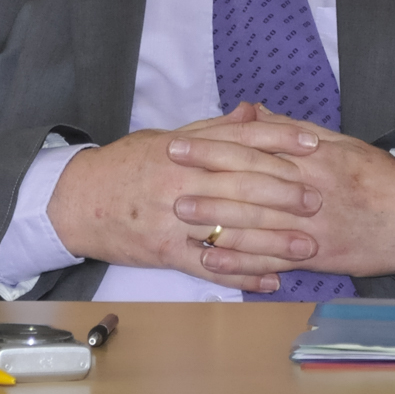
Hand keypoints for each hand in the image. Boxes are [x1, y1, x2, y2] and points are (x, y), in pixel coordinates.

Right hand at [46, 103, 324, 291]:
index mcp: (185, 149)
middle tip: (318, 200)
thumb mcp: (168, 137)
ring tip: (307, 247)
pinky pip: (208, 266)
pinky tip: (269, 281)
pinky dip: (241, 274)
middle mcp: (182, 181)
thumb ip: (214, 129)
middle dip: (285, 193)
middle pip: (242, 185)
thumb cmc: (127, 165)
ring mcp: (173, 219)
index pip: (240, 140)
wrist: (76, 200)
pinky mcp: (164, 252)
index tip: (312, 143)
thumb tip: (253, 111)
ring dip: (273, 241)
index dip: (279, 140)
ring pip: (231, 229)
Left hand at [169, 105, 394, 280]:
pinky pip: (273, 260)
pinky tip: (213, 260)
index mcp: (313, 157)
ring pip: (257, 222)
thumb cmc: (376, 176)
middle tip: (168, 176)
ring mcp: (312, 225)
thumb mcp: (339, 142)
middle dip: (205, 178)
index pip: (255, 147)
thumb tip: (253, 111)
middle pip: (250, 182)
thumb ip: (292, 128)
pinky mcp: (316, 256)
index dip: (214, 144)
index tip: (181, 142)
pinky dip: (241, 262)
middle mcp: (310, 189)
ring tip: (181, 215)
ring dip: (216, 219)